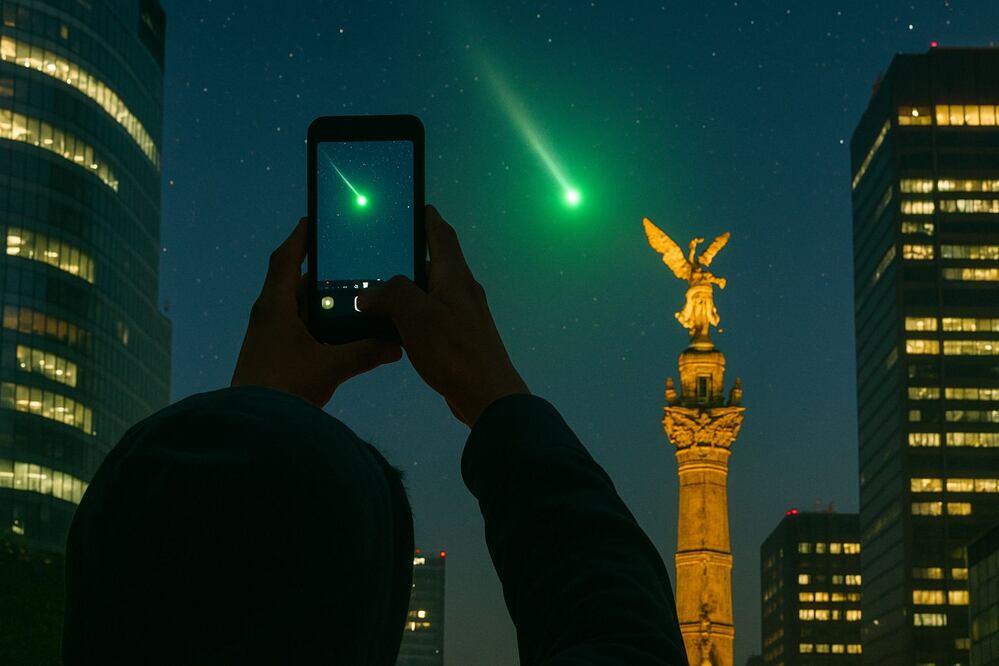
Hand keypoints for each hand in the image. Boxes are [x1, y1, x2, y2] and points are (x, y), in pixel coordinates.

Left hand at [231, 218, 401, 406]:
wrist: (253, 427)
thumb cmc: (285, 388)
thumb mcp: (330, 368)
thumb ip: (364, 353)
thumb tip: (395, 346)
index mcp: (275, 307)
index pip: (286, 259)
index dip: (300, 237)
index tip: (313, 220)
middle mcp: (268, 315)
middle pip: (296, 283)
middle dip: (322, 275)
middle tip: (350, 268)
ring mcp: (268, 335)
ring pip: (297, 308)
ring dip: (321, 303)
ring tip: (350, 301)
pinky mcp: (271, 353)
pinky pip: (296, 328)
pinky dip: (316, 325)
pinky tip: (337, 335)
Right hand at [357, 205, 527, 426]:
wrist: (487, 396)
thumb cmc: (453, 351)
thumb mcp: (416, 315)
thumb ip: (390, 295)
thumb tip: (370, 294)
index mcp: (454, 276)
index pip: (441, 234)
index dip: (425, 217)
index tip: (410, 205)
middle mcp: (461, 290)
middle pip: (434, 262)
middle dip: (407, 255)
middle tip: (377, 254)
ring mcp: (462, 315)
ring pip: (430, 291)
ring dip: (407, 289)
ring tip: (376, 291)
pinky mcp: (458, 337)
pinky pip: (431, 316)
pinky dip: (412, 314)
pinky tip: (394, 326)